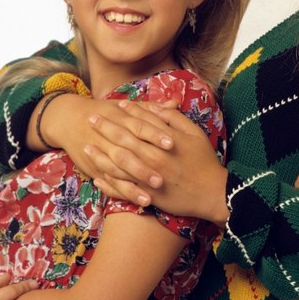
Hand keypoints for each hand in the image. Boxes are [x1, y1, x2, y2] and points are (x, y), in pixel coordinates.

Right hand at [39, 95, 172, 203]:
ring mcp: (101, 155)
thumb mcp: (126, 107)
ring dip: (133, 185)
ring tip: (152, 195)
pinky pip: (110, 183)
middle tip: (163, 178)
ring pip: (118, 171)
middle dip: (144, 166)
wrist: (69, 119)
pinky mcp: (95, 169)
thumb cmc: (106, 112)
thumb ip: (152, 108)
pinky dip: (122, 192)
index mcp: (121, 120)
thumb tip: (175, 103)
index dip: (155, 135)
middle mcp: (110, 138)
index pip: (140, 127)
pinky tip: (138, 200)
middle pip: (128, 153)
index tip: (172, 143)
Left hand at [91, 102, 228, 222]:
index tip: (115, 105)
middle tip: (91, 119)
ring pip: (118, 165)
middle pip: (124, 139)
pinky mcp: (148, 195)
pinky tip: (96, 178)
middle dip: (106, 128)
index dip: (127, 112)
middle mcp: (154, 157)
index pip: (141, 121)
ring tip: (86, 147)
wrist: (213, 193)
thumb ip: (174, 119)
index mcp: (165, 140)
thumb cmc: (205, 161)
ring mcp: (149, 177)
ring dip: (100, 155)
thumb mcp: (195, 133)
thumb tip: (157, 107)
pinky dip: (108, 184)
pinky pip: (123, 189)